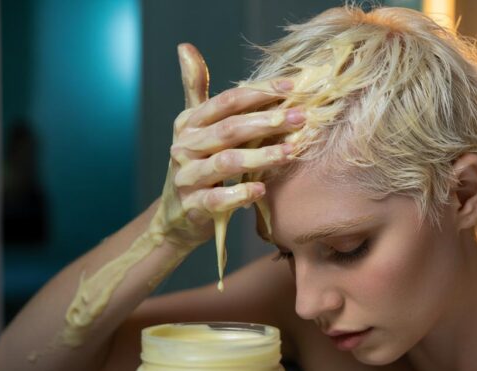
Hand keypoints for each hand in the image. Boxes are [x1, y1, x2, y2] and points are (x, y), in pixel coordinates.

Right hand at [150, 43, 302, 249]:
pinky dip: (240, 194)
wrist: (177, 216)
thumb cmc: (197, 165)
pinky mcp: (193, 206)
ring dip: (260, 156)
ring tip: (290, 153)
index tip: (292, 86)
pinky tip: (261, 188)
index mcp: (189, 124)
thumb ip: (195, 90)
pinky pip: (218, 199)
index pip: (227, 101)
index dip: (259, 92)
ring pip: (226, 162)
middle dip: (267, 122)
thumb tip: (186, 48)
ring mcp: (187, 177)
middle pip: (229, 129)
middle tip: (300, 118)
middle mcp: (184, 147)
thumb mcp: (193, 127)